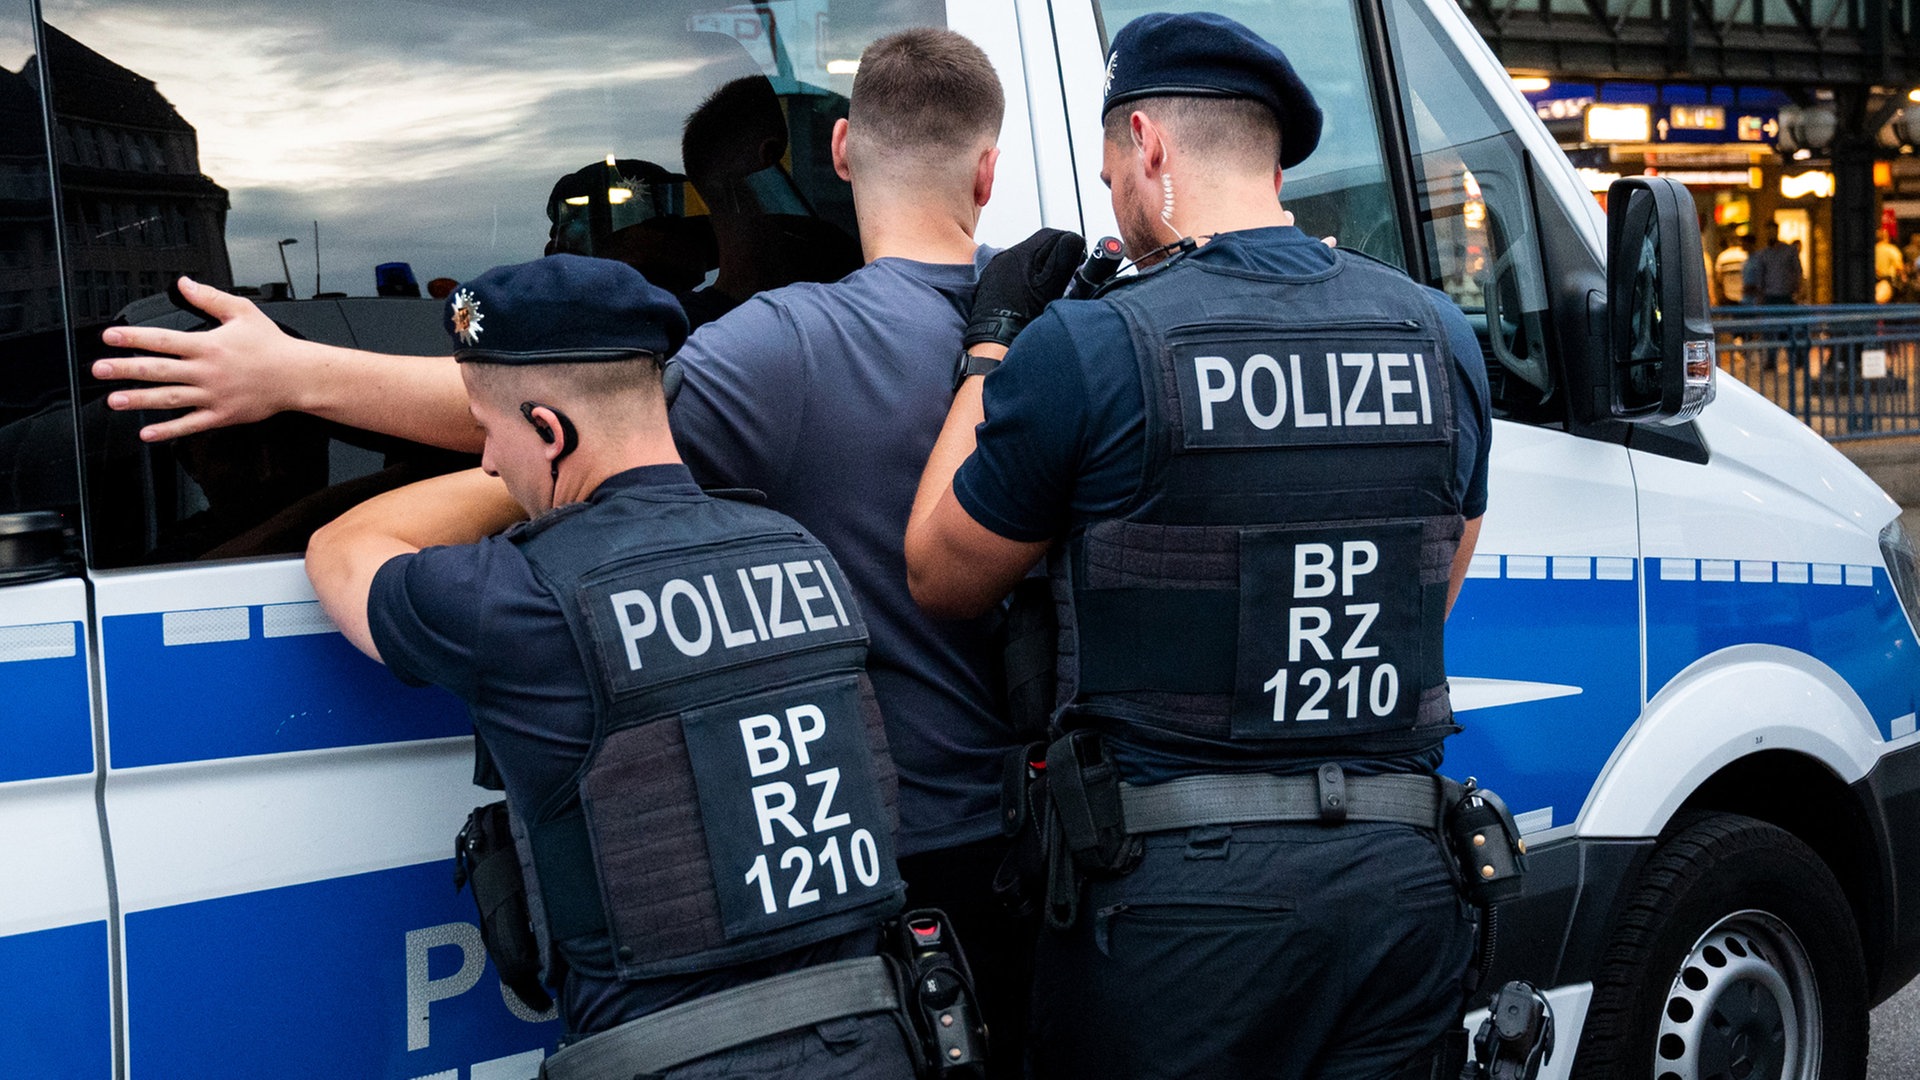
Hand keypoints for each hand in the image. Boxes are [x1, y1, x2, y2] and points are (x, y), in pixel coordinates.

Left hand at [93, 276, 307, 441]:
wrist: (298, 376)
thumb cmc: (272, 345)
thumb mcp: (242, 312)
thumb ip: (210, 298)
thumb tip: (184, 284)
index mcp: (209, 345)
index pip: (163, 340)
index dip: (133, 338)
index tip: (110, 337)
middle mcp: (207, 371)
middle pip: (158, 370)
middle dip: (125, 370)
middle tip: (100, 370)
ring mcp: (213, 395)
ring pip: (169, 398)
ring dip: (139, 400)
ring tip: (114, 400)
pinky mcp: (222, 415)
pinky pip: (191, 425)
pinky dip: (168, 430)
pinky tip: (147, 433)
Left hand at [964, 227, 1084, 348]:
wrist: (996, 340)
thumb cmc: (1023, 316)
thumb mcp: (1051, 286)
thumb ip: (1065, 257)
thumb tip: (1074, 239)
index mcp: (1020, 254)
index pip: (1051, 234)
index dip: (1068, 244)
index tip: (1078, 259)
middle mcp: (1004, 257)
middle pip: (1038, 245)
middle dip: (1056, 255)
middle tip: (1067, 274)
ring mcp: (996, 270)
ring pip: (1027, 258)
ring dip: (1042, 266)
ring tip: (1050, 286)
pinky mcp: (992, 282)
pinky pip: (1015, 271)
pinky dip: (1028, 277)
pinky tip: (1033, 292)